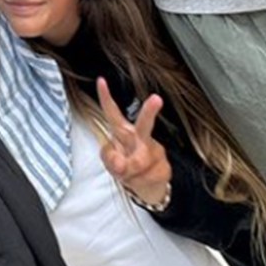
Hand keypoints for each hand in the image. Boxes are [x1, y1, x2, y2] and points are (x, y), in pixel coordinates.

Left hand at [96, 77, 171, 206]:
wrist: (147, 185)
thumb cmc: (125, 165)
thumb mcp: (110, 161)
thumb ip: (110, 159)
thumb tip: (120, 164)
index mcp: (122, 131)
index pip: (112, 111)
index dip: (105, 97)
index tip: (100, 81)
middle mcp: (139, 136)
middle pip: (144, 123)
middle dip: (150, 111)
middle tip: (156, 99)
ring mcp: (154, 151)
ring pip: (142, 160)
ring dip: (131, 171)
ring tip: (129, 173)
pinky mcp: (164, 166)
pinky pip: (148, 176)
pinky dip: (140, 182)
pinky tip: (142, 178)